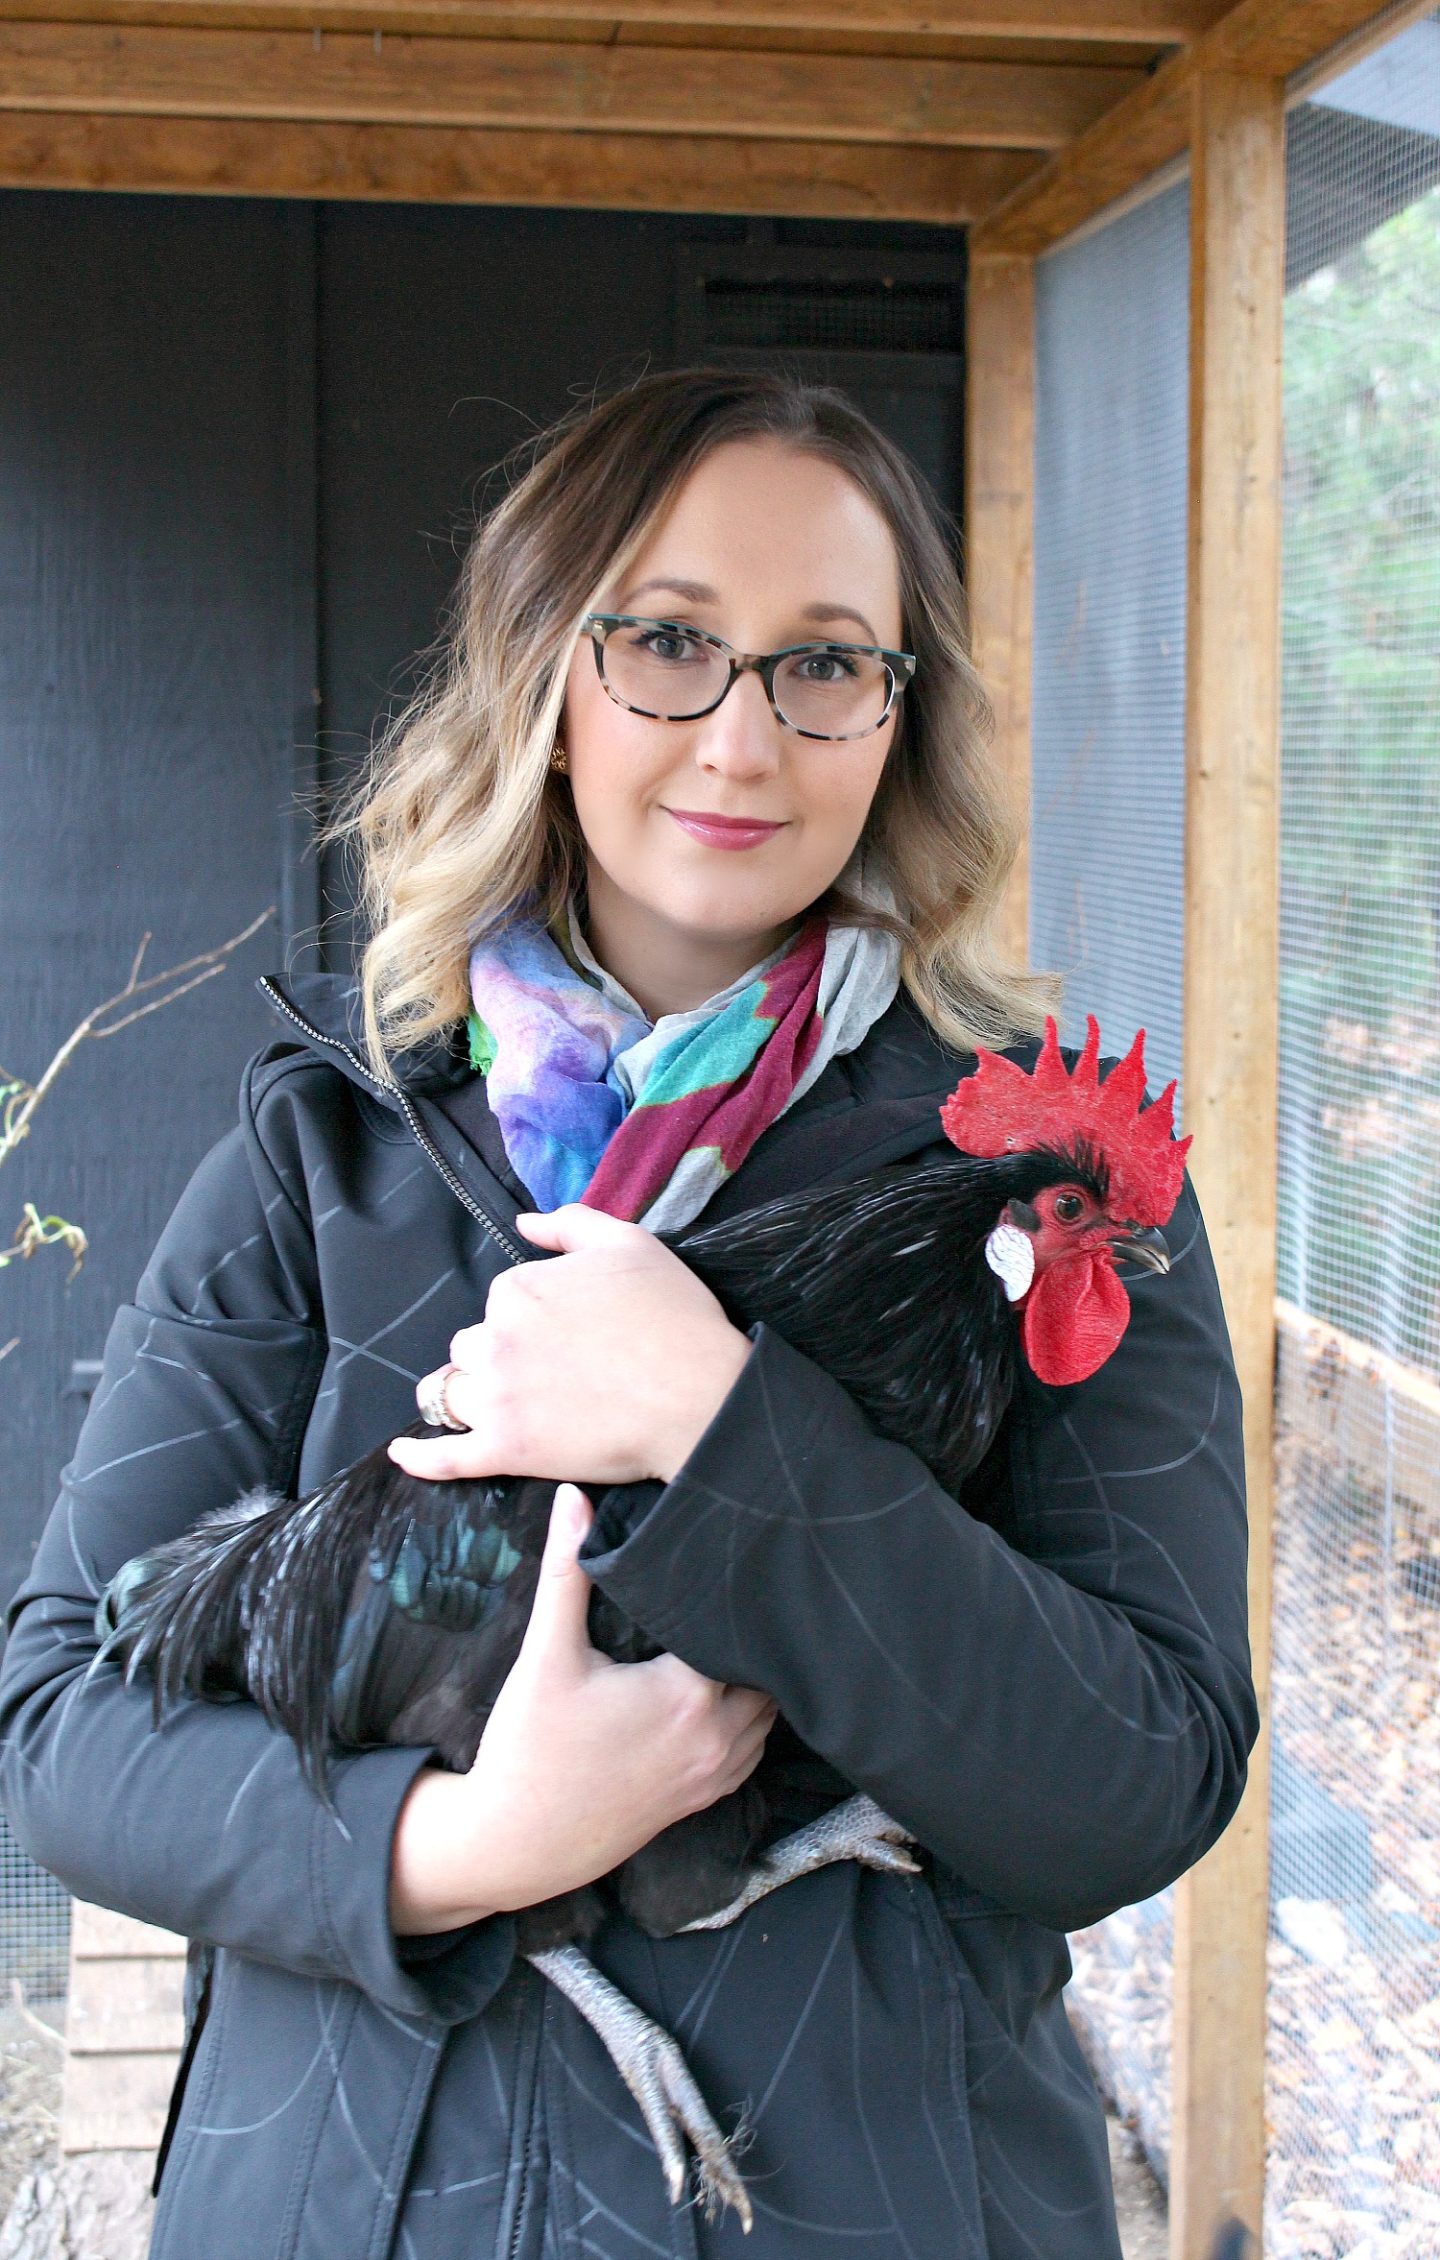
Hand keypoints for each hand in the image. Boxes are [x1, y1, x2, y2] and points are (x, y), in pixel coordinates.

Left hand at [389, 1206, 750, 1488]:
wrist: (699, 1395)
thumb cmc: (672, 1316)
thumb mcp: (629, 1243)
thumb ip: (569, 1224)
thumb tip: (523, 1222)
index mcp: (516, 1289)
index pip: (500, 1302)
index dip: (531, 1319)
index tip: (568, 1333)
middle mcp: (494, 1340)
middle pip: (471, 1347)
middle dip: (497, 1356)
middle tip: (547, 1371)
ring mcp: (496, 1398)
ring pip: (451, 1393)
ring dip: (460, 1395)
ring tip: (478, 1403)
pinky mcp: (506, 1449)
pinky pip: (445, 1457)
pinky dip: (419, 1457)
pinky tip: (401, 1453)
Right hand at [389, 1485, 776, 1934]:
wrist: (517, 1842)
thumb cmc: (529, 1747)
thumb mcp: (545, 1654)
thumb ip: (565, 1572)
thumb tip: (573, 1496)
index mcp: (688, 1696)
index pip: (741, 1628)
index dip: (736, 1593)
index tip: (731, 1557)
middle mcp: (716, 1737)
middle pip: (765, 1666)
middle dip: (751, 1631)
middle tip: (734, 1589)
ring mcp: (714, 1773)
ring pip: (767, 1710)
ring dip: (755, 1674)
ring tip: (730, 1633)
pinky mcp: (703, 1798)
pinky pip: (751, 1748)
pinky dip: (747, 1717)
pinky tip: (719, 1689)